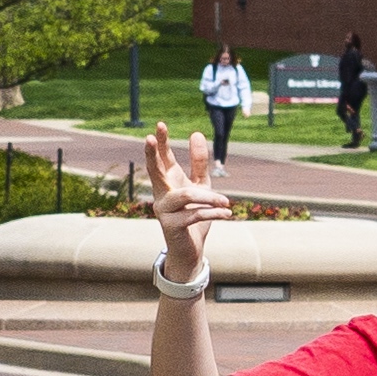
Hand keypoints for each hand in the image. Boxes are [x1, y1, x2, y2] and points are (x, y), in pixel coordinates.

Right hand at [138, 128, 232, 284]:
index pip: (162, 159)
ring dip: (210, 198)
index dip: (160, 143)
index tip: (160, 125)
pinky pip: (195, 213)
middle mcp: (161, 195)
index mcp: (168, 183)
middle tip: (149, 136)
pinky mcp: (171, 226)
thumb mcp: (201, 186)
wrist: (191, 250)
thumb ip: (199, 163)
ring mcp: (164, 211)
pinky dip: (214, 213)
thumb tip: (196, 133)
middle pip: (155, 171)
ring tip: (227, 202)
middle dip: (152, 154)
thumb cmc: (195, 216)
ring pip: (186, 195)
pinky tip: (227, 214)